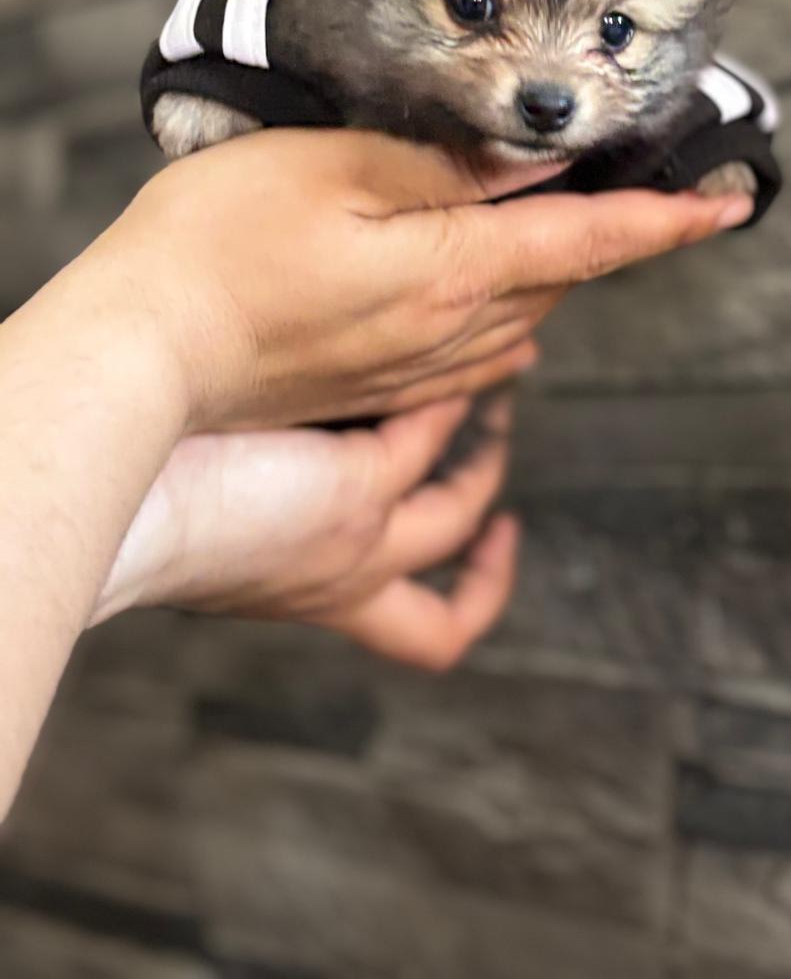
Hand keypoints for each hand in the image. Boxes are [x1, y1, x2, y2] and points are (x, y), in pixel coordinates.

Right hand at [81, 127, 751, 430]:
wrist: (141, 361)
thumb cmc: (220, 248)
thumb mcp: (336, 168)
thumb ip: (447, 168)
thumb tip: (537, 161)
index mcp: (455, 270)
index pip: (592, 241)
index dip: (669, 220)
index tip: (730, 204)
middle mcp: (453, 333)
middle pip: (564, 279)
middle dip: (612, 234)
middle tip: (649, 192)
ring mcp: (416, 372)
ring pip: (524, 318)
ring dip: (558, 273)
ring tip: (572, 227)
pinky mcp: (379, 392)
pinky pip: (475, 353)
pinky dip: (505, 312)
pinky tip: (494, 297)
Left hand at [94, 394, 520, 670]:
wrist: (113, 497)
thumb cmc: (142, 481)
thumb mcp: (230, 484)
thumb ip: (290, 461)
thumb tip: (327, 404)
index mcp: (309, 594)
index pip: (411, 631)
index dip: (468, 596)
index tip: (484, 534)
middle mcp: (340, 584)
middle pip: (442, 626)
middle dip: (489, 557)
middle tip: (490, 454)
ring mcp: (356, 545)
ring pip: (458, 518)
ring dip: (481, 449)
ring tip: (485, 381)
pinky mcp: (353, 492)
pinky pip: (428, 430)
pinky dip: (435, 388)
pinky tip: (429, 347)